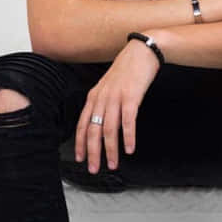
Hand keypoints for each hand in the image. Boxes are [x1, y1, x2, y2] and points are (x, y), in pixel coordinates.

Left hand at [75, 36, 160, 173]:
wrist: (142, 52)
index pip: (82, 124)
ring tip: (113, 164)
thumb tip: (100, 122)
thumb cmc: (127, 71)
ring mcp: (115, 98)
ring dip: (111, 150)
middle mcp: (101, 98)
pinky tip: (129, 149)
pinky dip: (128, 137)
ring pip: (108, 129)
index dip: (80, 143)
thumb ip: (103, 103)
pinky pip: (127, 121)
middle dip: (93, 153)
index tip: (81, 158)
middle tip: (94, 169)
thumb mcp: (109, 86)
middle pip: (93, 130)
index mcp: (94, 97)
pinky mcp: (131, 97)